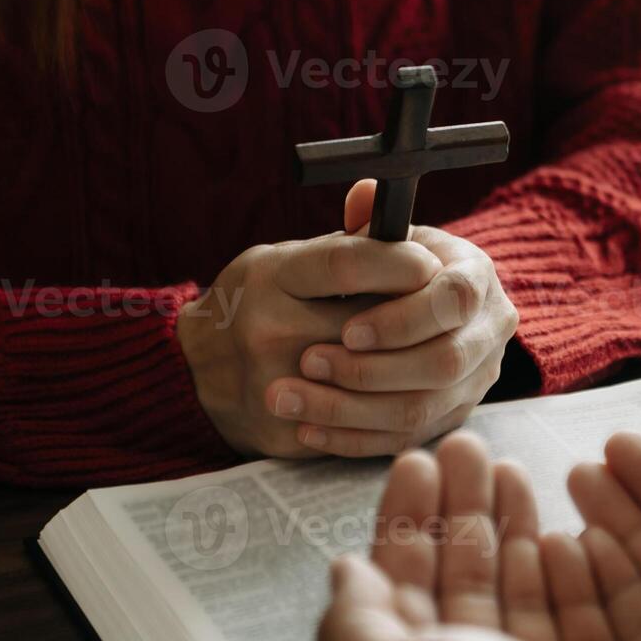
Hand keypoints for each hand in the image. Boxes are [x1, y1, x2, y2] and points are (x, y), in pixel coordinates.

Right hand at [177, 232, 442, 457]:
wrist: (193, 369)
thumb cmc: (255, 302)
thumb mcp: (285, 260)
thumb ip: (343, 244)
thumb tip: (390, 210)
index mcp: (272, 276)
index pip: (347, 265)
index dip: (398, 263)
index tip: (429, 264)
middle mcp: (267, 327)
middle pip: (366, 324)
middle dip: (416, 318)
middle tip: (446, 312)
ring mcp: (272, 382)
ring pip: (369, 380)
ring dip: (410, 367)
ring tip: (427, 352)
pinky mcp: (283, 430)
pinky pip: (354, 426)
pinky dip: (388, 409)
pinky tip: (406, 392)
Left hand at [278, 180, 519, 456]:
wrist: (401, 313)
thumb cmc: (384, 269)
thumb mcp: (380, 241)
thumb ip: (371, 226)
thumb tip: (364, 193)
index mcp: (477, 276)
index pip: (454, 299)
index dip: (402, 318)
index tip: (347, 328)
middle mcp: (489, 332)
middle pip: (443, 363)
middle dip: (372, 369)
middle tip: (309, 362)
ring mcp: (474, 382)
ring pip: (422, 410)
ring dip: (352, 408)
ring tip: (292, 397)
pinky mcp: (449, 420)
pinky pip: (404, 441)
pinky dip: (353, 440)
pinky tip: (306, 430)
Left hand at [318, 433, 640, 640]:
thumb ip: (357, 627)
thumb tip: (343, 574)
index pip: (400, 592)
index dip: (404, 524)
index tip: (415, 463)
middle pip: (461, 581)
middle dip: (460, 508)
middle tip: (468, 446)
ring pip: (519, 591)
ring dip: (512, 526)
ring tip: (512, 468)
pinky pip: (583, 618)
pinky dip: (573, 572)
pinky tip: (565, 530)